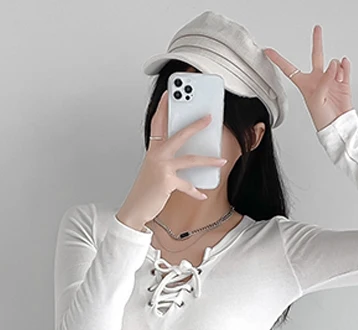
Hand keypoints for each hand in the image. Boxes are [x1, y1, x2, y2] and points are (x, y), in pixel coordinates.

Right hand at [116, 89, 227, 231]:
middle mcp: (157, 156)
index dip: (162, 107)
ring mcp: (162, 168)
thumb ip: (168, 159)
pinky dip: (195, 191)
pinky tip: (203, 194)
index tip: (169, 93)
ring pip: (190, 160)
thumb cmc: (146, 189)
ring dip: (208, 160)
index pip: (157, 123)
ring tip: (221, 160)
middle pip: (179, 135)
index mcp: (153, 150)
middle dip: (196, 125)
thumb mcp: (154, 169)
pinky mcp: (167, 182)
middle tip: (209, 117)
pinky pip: (187, 185)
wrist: (135, 208)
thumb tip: (190, 153)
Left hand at [263, 25, 353, 131]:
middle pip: (316, 56)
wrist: (338, 126)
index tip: (268, 51)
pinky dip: (345, 66)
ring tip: (335, 82)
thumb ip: (324, 80)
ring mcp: (331, 80)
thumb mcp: (316, 100)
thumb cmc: (322, 119)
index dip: (278, 60)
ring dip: (335, 69)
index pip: (289, 69)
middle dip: (317, 42)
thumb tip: (334, 64)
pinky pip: (344, 67)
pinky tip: (343, 67)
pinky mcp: (343, 82)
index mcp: (305, 85)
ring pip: (334, 63)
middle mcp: (318, 80)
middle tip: (317, 28)